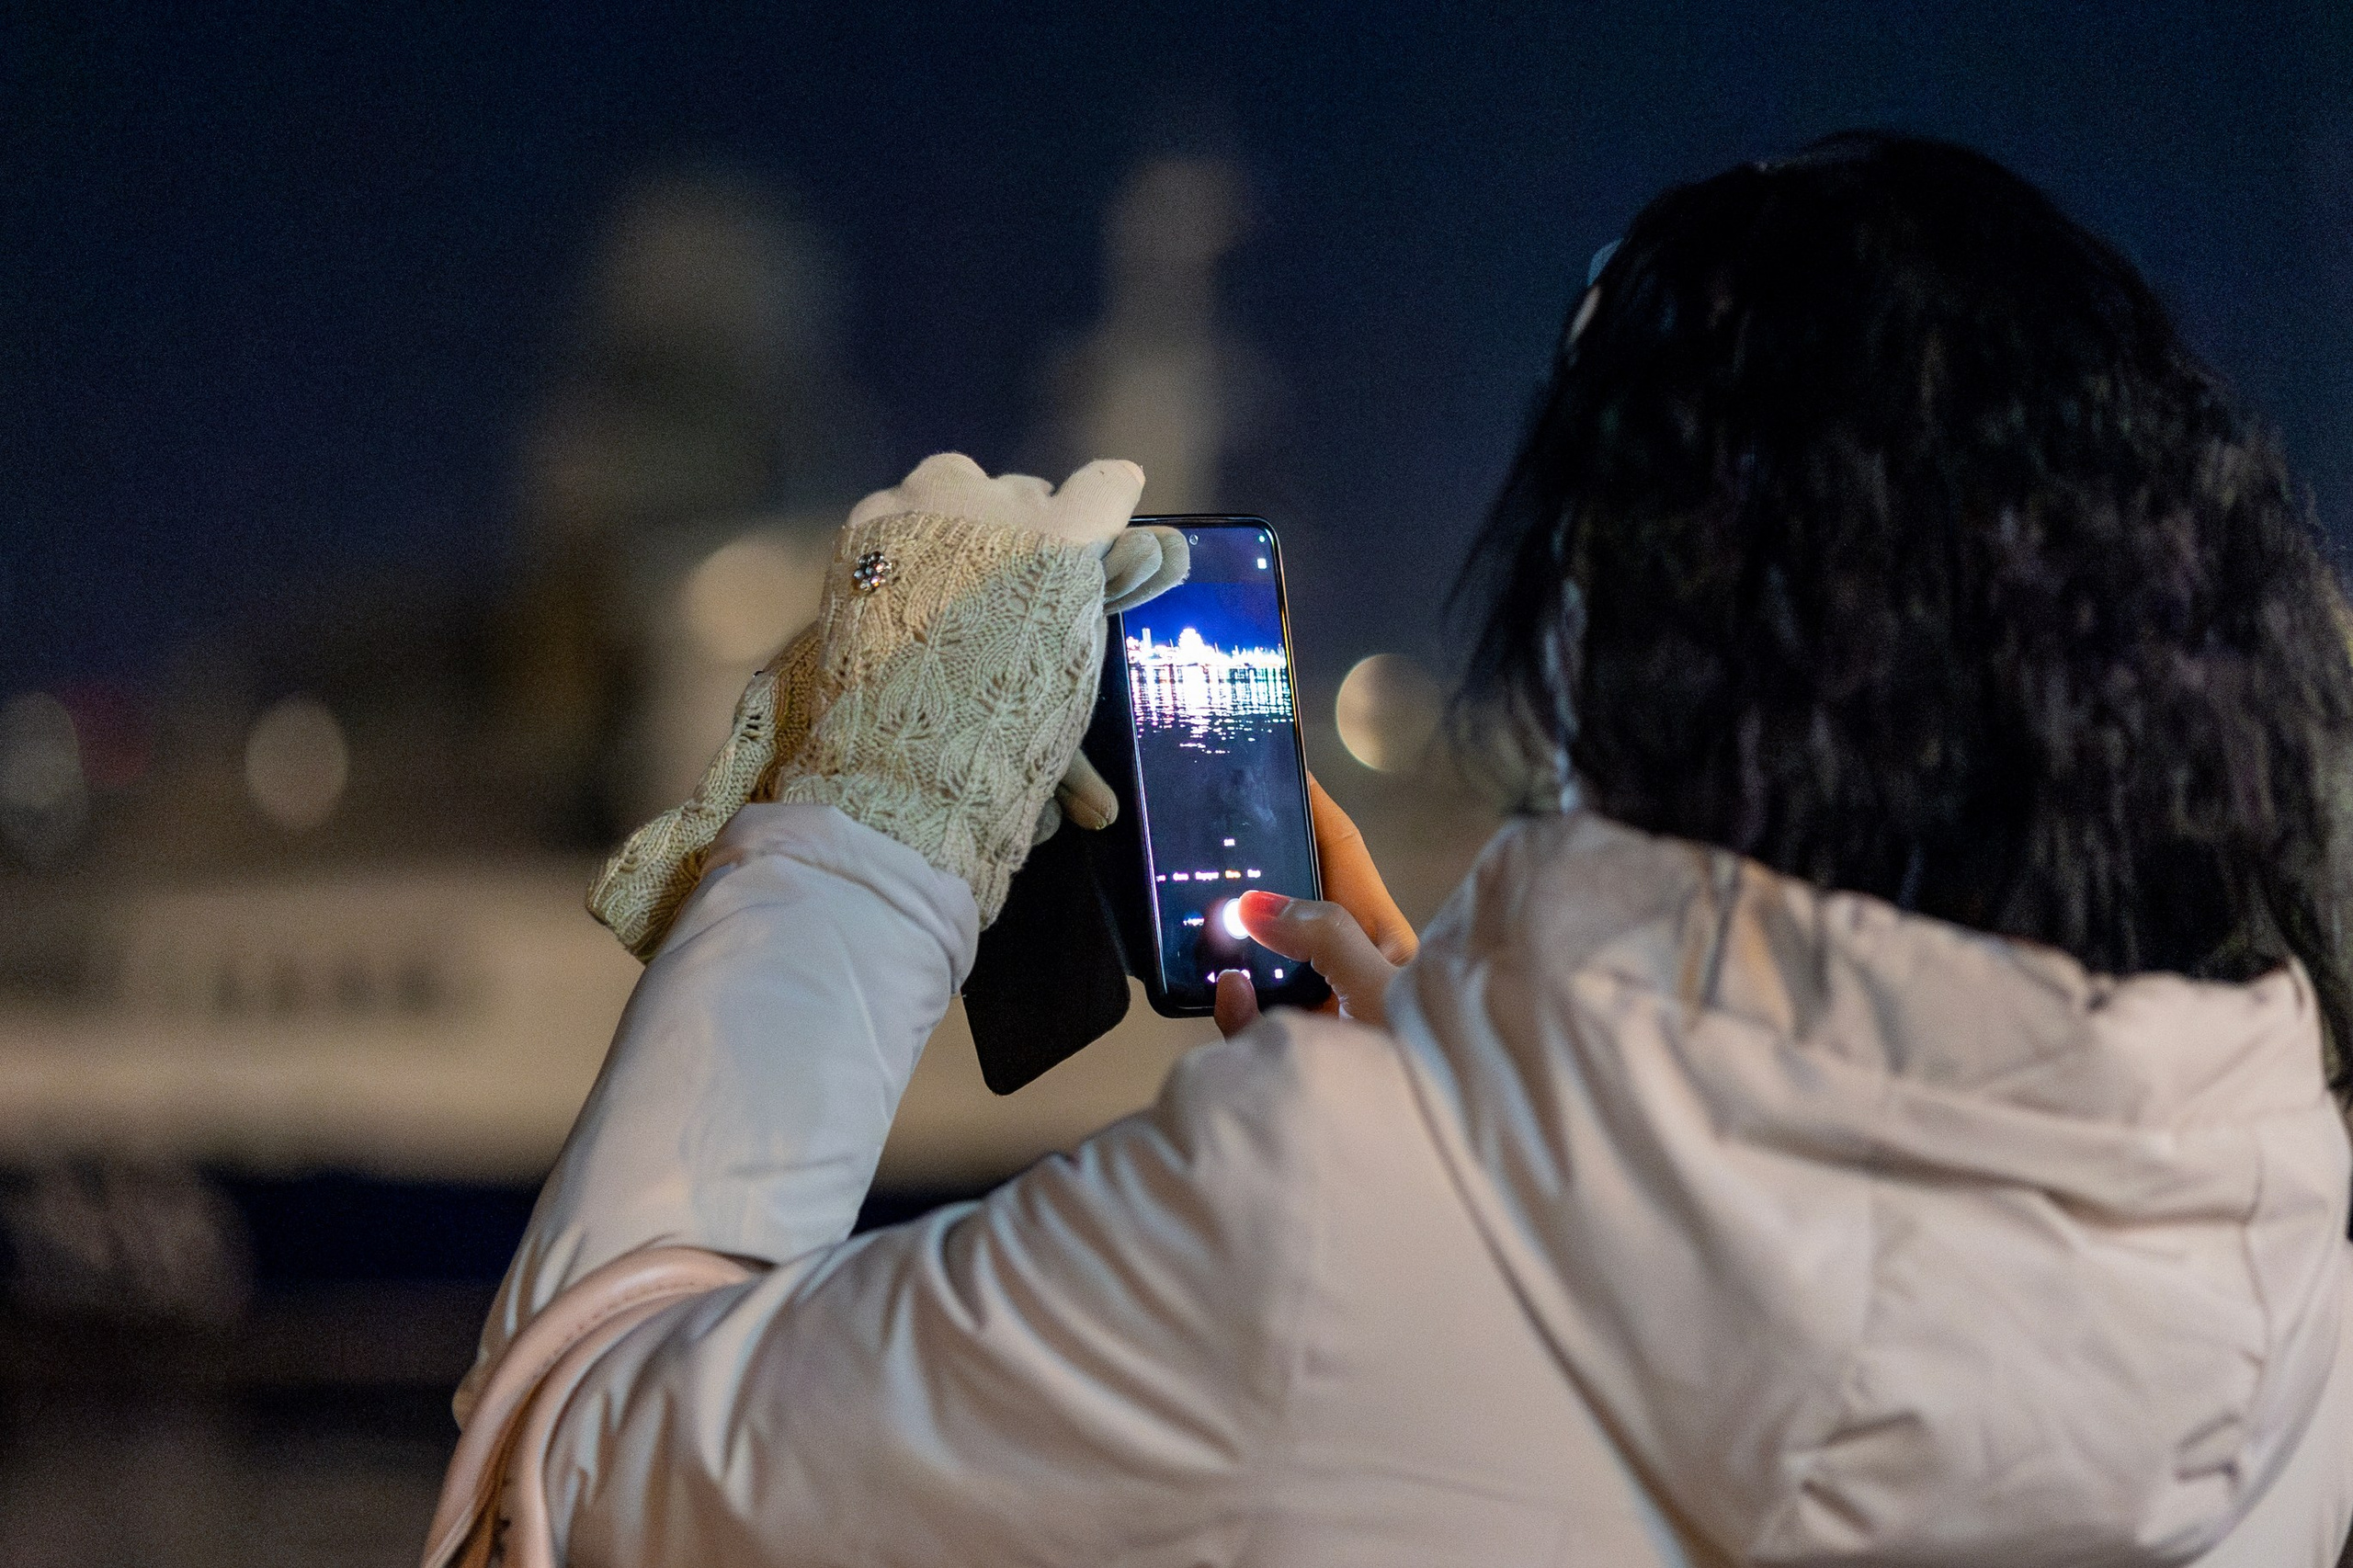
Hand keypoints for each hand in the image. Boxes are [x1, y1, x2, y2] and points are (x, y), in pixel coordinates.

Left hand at [853, 453, 1191, 846]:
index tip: (1103, 519)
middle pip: (1025, 491)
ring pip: (957, 482)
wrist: (897, 750)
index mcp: (1066, 540)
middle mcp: (1001, 503)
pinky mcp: (870, 519)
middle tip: (1010, 586)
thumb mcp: (1067, 678)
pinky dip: (902, 537)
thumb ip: (1099, 633)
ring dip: (961, 517)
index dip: (1109, 500)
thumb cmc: (1002, 724)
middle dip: (1025, 527)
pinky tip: (900, 585)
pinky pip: (898, 507)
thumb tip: (1140, 670)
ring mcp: (929, 503)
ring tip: (947, 577)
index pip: (1109, 482)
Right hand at [1213, 776, 1417, 1034]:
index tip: (1279, 764)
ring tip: (1208, 919)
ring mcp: (1311, 1005)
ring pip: (1257, 956)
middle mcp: (1344, 964)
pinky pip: (1245, 1014)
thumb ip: (1323, 935)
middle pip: (1291, 898)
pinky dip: (1233, 1004)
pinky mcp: (1283, 1043)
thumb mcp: (1381, 983)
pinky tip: (1231, 993)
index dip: (1313, 806)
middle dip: (1255, 871)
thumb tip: (1256, 905)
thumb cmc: (1419, 1055)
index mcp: (1380, 935)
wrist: (1416, 1154)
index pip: (1341, 851)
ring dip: (1232, 943)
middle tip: (1209, 837)